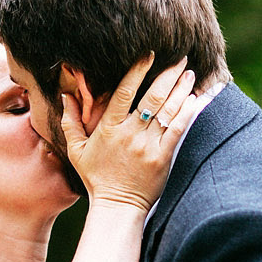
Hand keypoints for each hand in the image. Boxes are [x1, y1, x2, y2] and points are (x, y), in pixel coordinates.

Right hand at [63, 54, 198, 211]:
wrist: (117, 207)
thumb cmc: (96, 177)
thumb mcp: (76, 150)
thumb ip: (70, 121)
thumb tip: (65, 95)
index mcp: (109, 128)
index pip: (124, 92)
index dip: (137, 71)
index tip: (149, 55)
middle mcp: (130, 133)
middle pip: (152, 97)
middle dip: (167, 75)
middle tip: (179, 58)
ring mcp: (148, 145)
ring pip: (168, 111)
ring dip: (181, 89)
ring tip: (190, 73)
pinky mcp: (163, 157)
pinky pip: (178, 130)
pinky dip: (188, 113)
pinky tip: (196, 99)